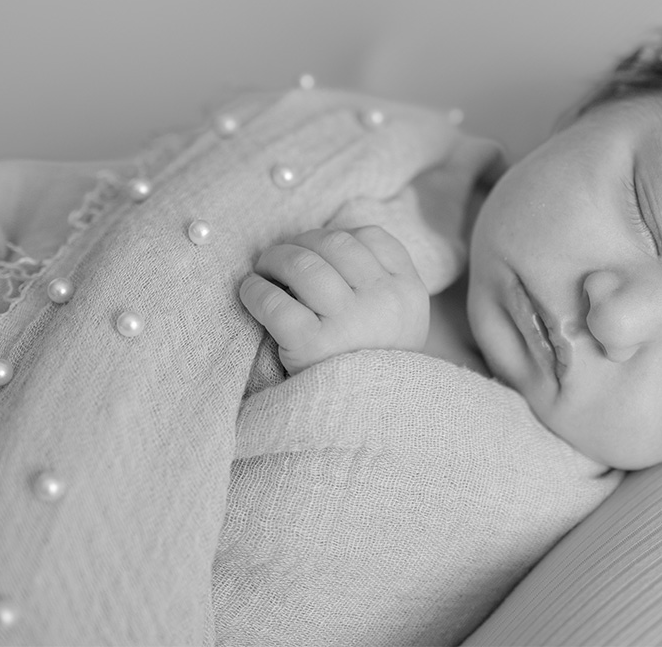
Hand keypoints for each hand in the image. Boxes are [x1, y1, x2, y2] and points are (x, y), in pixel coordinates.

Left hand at [239, 227, 429, 374]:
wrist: (372, 424)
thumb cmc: (375, 366)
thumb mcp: (401, 321)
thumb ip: (382, 281)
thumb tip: (328, 244)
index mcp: (409, 292)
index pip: (370, 237)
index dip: (335, 238)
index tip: (317, 252)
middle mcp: (384, 301)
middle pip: (333, 243)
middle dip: (298, 244)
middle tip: (279, 259)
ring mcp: (349, 322)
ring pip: (303, 265)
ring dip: (273, 260)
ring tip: (263, 272)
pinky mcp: (312, 345)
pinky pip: (275, 302)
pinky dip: (255, 292)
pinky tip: (252, 294)